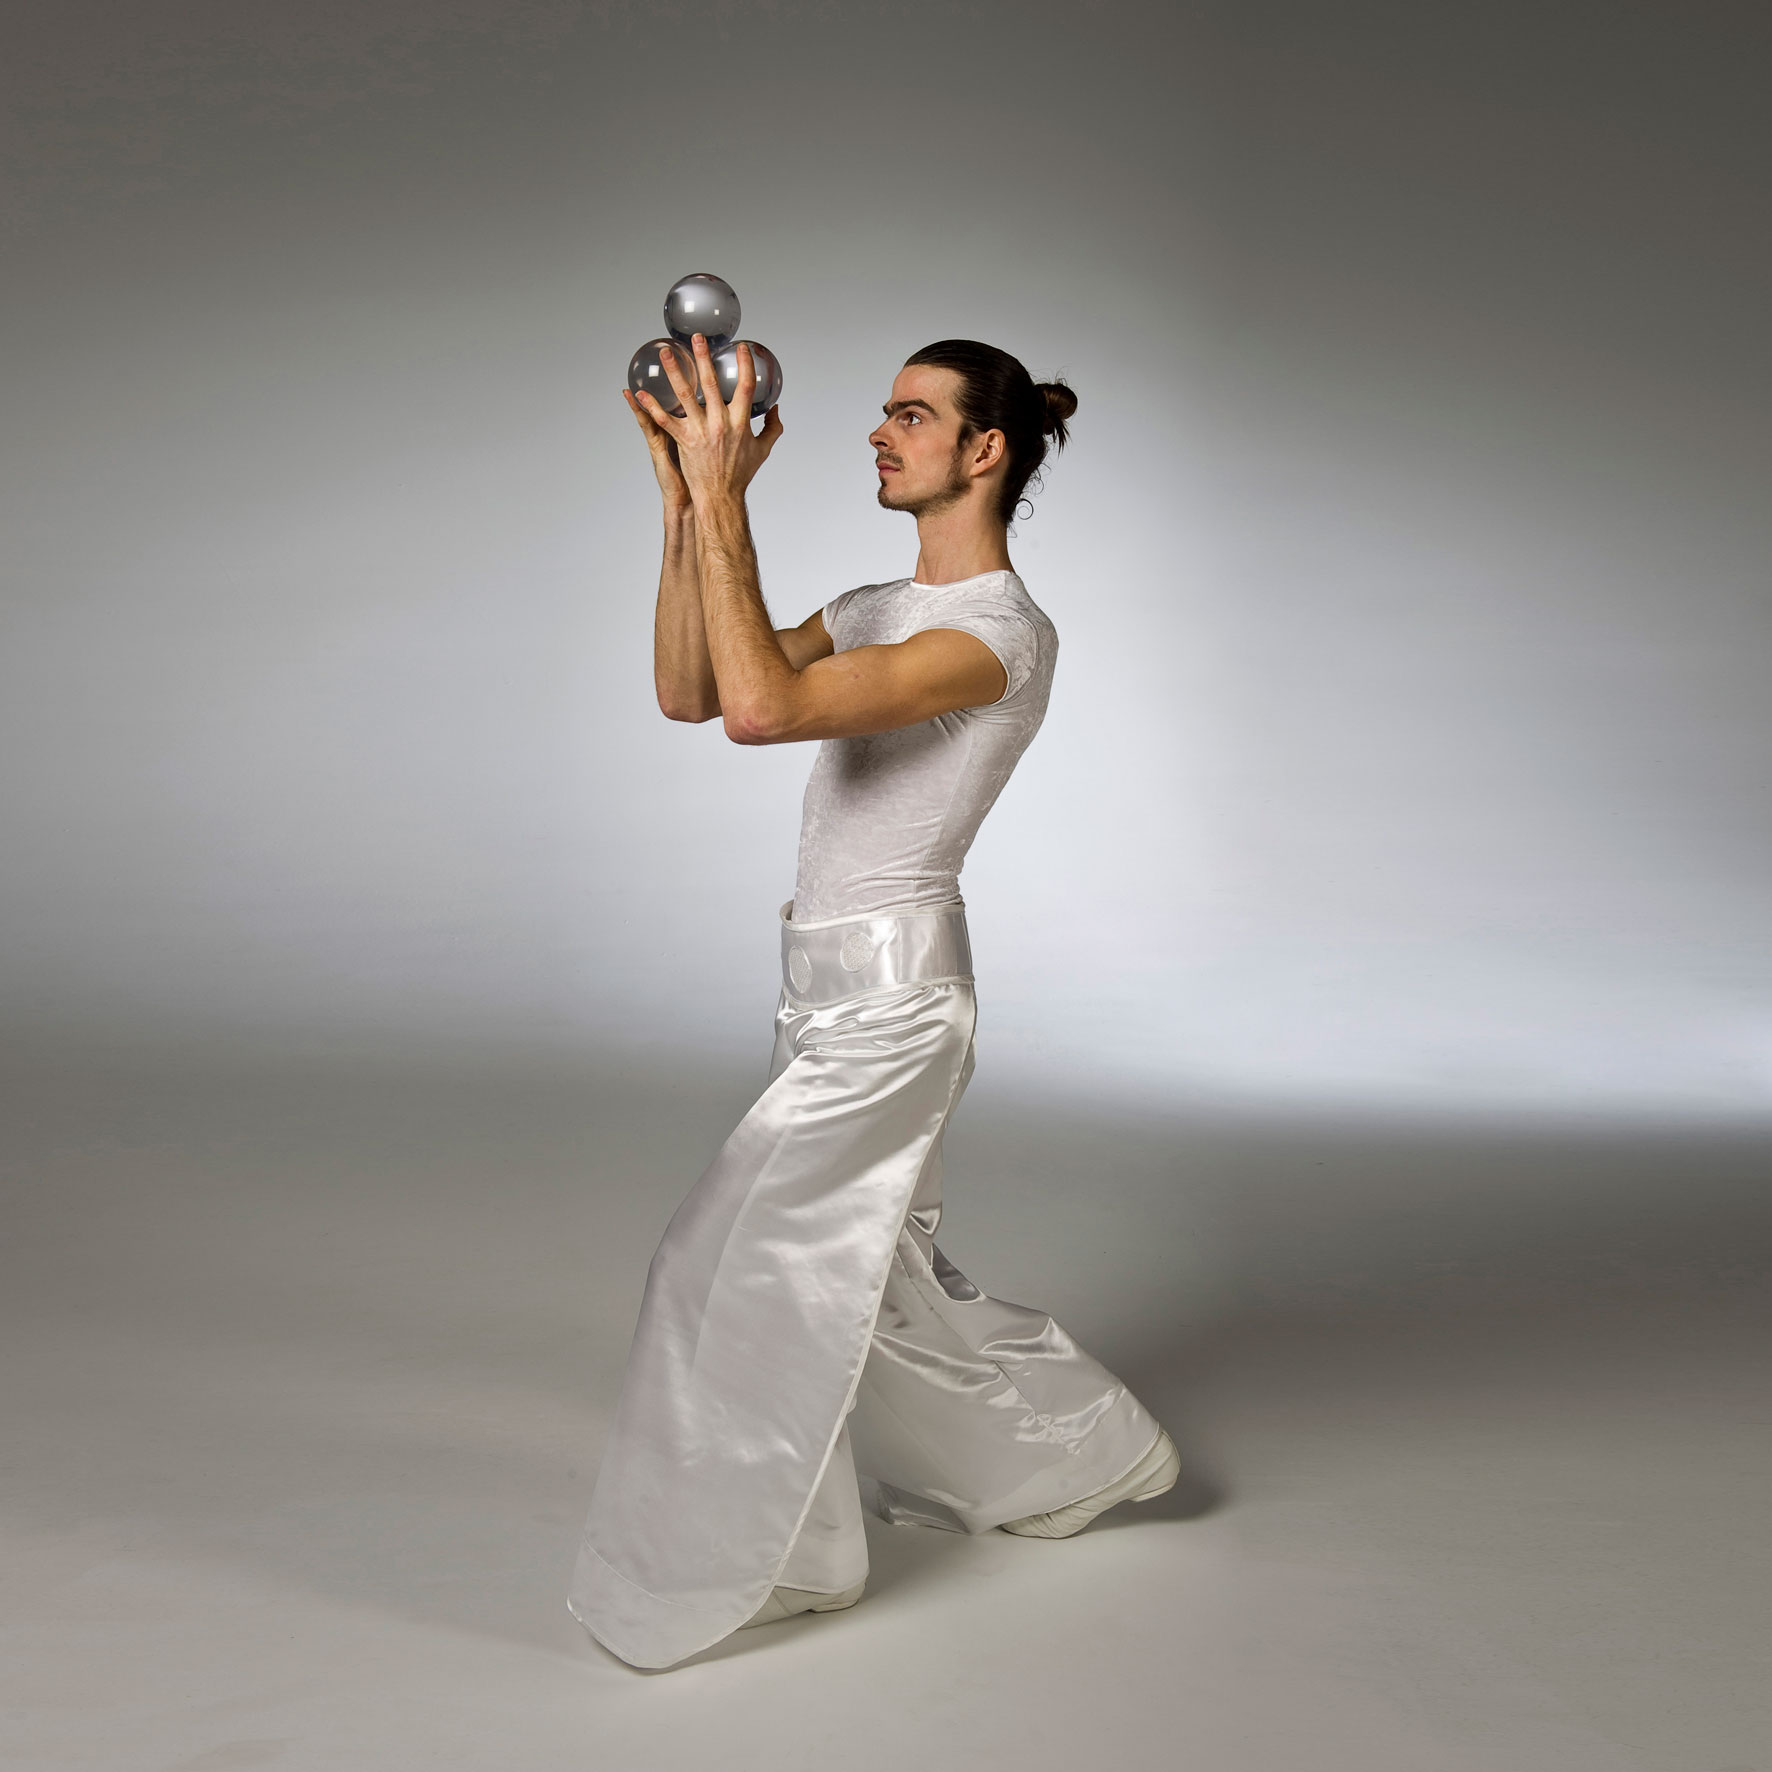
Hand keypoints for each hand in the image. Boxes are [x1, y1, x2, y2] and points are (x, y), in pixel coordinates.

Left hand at [633, 335, 782, 512]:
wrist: (721, 497)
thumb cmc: (741, 475)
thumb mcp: (763, 451)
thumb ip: (772, 428)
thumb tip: (776, 410)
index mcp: (741, 424)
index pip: (746, 387)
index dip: (745, 365)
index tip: (741, 348)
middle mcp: (721, 424)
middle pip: (712, 383)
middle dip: (703, 358)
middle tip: (696, 338)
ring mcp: (701, 431)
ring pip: (685, 395)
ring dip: (675, 372)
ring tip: (667, 353)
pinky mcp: (684, 440)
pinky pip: (665, 420)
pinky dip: (652, 407)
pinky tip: (640, 394)